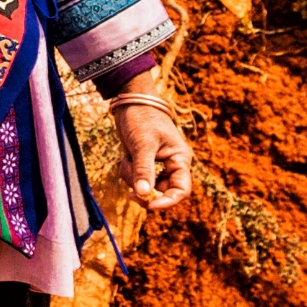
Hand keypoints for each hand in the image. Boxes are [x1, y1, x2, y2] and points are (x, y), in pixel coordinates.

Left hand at [110, 85, 191, 210]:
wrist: (129, 101)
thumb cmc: (142, 117)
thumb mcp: (142, 143)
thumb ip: (143, 170)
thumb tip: (144, 194)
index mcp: (180, 159)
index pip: (181, 189)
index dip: (168, 201)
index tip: (150, 205)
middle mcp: (172, 164)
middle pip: (161, 192)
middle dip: (145, 190)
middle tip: (130, 194)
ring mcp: (157, 164)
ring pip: (145, 186)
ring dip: (133, 178)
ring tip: (127, 159)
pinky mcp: (144, 162)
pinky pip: (135, 177)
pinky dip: (128, 171)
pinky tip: (125, 157)